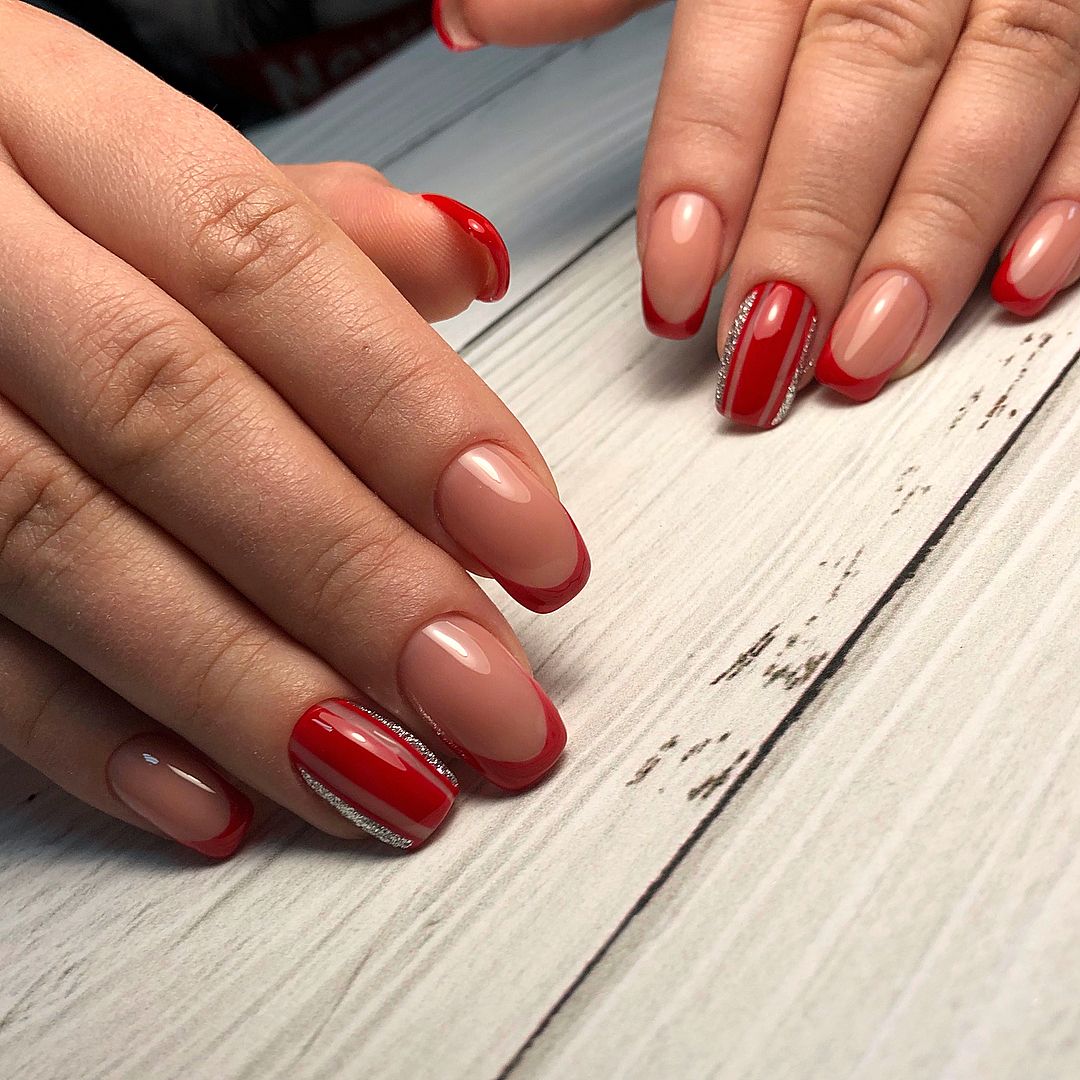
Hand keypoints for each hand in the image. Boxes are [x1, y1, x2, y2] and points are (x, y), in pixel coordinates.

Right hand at [0, 2, 588, 856]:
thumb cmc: (6, 189)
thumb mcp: (132, 156)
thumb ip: (300, 223)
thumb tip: (465, 262)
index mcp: (43, 118)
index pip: (261, 261)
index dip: (412, 414)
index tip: (535, 544)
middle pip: (176, 413)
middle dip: (352, 574)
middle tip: (481, 693)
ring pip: (62, 540)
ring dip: (242, 682)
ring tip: (383, 774)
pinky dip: (87, 733)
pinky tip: (213, 798)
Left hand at [435, 0, 1079, 424]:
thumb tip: (470, 14)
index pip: (739, 39)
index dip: (707, 167)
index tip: (678, 288)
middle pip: (865, 75)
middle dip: (813, 224)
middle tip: (767, 348)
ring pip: (994, 88)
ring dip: (931, 233)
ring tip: (867, 350)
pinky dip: (1072, 188)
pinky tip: (1022, 278)